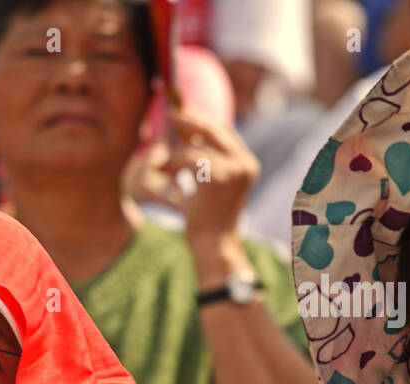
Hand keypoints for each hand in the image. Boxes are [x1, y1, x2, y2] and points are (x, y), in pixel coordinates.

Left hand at [158, 110, 259, 253]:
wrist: (212, 244)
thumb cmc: (207, 218)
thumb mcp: (211, 184)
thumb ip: (207, 160)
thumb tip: (188, 132)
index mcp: (248, 164)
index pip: (225, 132)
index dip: (203, 121)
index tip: (185, 113)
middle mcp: (245, 163)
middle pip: (214, 130)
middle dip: (190, 121)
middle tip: (171, 114)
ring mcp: (235, 169)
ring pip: (196, 147)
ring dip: (174, 155)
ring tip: (161, 167)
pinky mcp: (218, 177)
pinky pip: (188, 158)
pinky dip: (172, 164)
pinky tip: (162, 174)